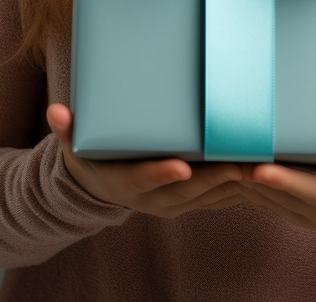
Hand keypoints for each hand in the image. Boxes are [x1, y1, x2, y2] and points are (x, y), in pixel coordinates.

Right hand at [46, 104, 246, 217]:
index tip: (180, 167)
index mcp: (124, 183)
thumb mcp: (74, 144)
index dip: (160, 175)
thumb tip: (55, 111)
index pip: (142, 180)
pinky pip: (219, 199)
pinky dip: (239, 189)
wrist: (101, 187)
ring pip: (208, 198)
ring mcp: (174, 203)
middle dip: (213, 179)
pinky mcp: (192, 201)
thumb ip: (67, 128)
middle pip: (185, 192)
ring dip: (233, 185)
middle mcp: (151, 199)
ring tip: (258, 166)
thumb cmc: (92, 156)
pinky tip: (259, 174)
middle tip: (238, 164)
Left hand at [229, 107, 315, 232]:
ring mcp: (301, 213)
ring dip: (237, 179)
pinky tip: (221, 161)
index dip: (285, 182)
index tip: (260, 168)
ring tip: (213, 151)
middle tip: (222, 149)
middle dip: (247, 175)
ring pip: (262, 198)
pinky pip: (258, 197)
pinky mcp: (289, 207)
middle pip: (277, 195)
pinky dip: (240, 182)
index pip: (311, 193)